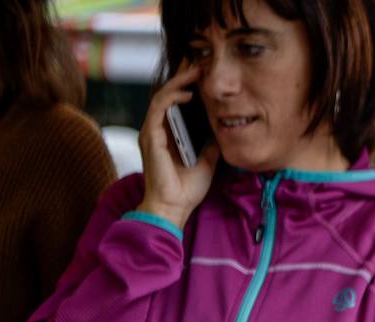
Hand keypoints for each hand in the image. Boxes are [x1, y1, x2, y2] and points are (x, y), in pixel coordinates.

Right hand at [137, 63, 218, 227]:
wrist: (175, 207)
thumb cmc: (188, 188)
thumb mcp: (208, 159)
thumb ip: (211, 142)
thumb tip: (224, 127)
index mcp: (169, 134)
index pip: (176, 102)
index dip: (188, 86)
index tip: (205, 74)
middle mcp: (157, 130)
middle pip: (168, 94)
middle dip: (183, 76)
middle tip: (199, 62)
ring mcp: (151, 132)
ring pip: (162, 97)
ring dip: (178, 82)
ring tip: (195, 70)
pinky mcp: (150, 137)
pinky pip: (158, 109)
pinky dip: (171, 98)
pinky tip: (187, 93)